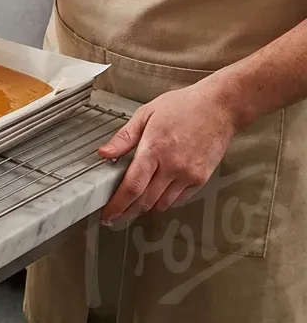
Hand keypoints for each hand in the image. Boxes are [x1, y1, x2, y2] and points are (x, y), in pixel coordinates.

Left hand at [97, 81, 240, 224]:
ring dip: (146, 207)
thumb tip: (104, 153)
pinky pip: (179, 199)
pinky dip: (165, 201)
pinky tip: (156, 194)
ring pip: (162, 203)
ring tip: (132, 205)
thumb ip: (123, 137)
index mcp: (154, 149)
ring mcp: (189, 174)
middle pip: (145, 201)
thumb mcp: (145, 114)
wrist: (219, 107)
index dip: (117, 205)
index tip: (107, 215)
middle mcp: (173, 166)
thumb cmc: (183, 107)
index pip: (132, 186)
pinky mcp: (201, 179)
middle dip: (127, 212)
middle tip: (114, 216)